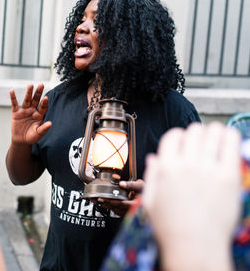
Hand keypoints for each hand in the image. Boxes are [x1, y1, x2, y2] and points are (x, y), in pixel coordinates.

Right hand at [10, 83, 50, 144]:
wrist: (21, 140)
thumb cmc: (31, 137)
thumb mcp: (38, 134)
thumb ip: (43, 128)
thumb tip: (50, 123)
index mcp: (39, 115)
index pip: (43, 107)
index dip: (44, 103)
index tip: (46, 98)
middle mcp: (33, 110)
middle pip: (36, 100)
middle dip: (38, 92)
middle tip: (41, 84)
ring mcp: (24, 110)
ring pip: (27, 100)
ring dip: (28, 92)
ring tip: (30, 85)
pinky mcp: (16, 112)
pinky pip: (14, 104)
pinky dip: (13, 98)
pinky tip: (12, 91)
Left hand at [97, 179, 143, 216]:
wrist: (150, 197)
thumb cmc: (146, 190)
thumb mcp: (140, 185)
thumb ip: (131, 185)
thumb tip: (121, 184)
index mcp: (136, 204)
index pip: (123, 204)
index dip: (114, 202)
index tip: (106, 198)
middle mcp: (133, 211)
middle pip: (118, 209)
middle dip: (108, 204)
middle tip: (100, 199)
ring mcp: (130, 213)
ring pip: (117, 211)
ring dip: (109, 206)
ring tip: (101, 201)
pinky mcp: (128, 213)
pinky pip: (119, 212)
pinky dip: (112, 208)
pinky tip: (107, 204)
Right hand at [142, 122, 240, 270]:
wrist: (194, 250)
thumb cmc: (171, 230)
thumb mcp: (150, 202)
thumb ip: (151, 176)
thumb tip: (153, 158)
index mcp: (166, 168)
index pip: (173, 135)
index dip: (179, 137)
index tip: (184, 144)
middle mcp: (186, 165)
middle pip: (193, 131)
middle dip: (197, 134)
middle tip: (201, 143)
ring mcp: (207, 170)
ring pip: (212, 132)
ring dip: (214, 132)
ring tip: (216, 139)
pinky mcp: (228, 177)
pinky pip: (231, 143)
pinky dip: (230, 136)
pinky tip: (229, 138)